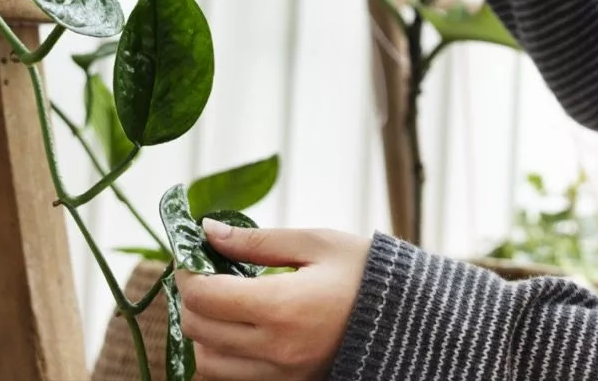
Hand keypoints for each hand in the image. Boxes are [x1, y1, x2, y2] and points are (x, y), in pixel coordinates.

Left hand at [173, 222, 370, 380]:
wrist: (409, 319)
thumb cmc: (365, 274)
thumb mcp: (315, 244)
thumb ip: (257, 242)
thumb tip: (209, 231)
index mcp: (282, 307)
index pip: (205, 296)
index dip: (187, 273)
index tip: (193, 257)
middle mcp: (276, 349)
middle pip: (199, 331)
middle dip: (192, 300)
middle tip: (205, 276)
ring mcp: (282, 375)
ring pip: (208, 365)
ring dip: (203, 334)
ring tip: (221, 306)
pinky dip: (221, 359)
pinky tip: (237, 331)